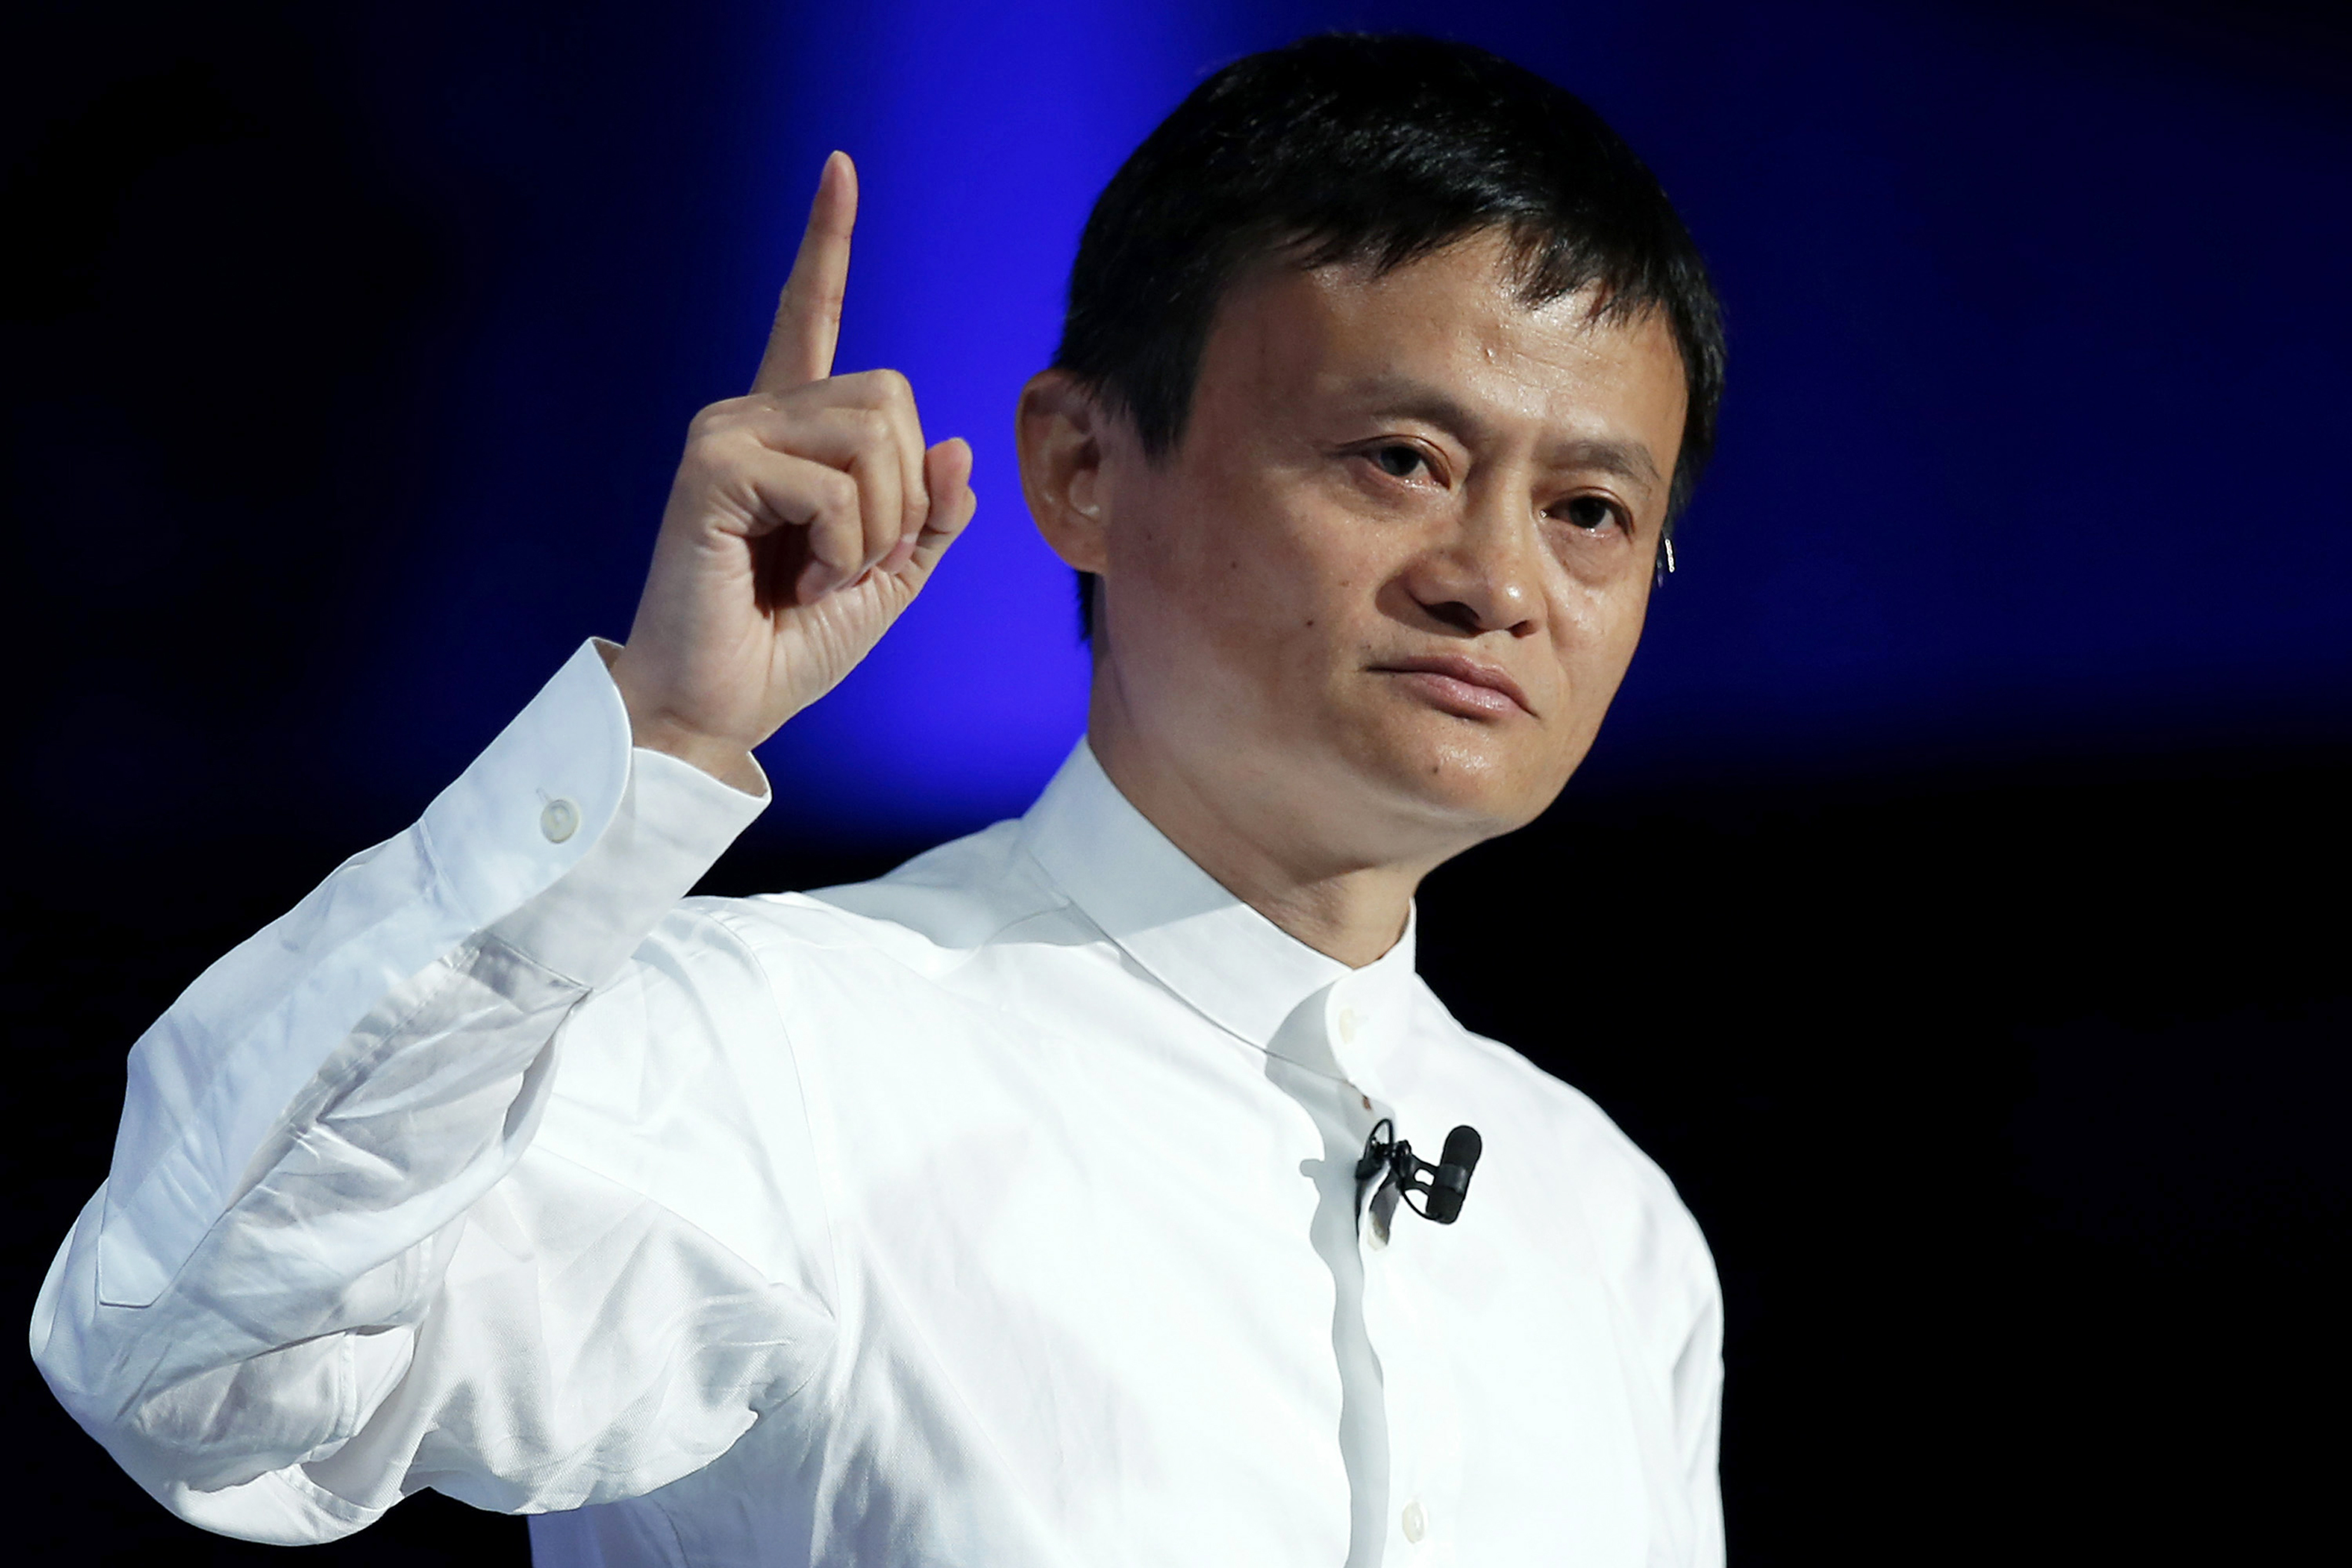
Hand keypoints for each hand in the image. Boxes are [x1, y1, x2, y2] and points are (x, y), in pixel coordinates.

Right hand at [608, 152, 976, 789]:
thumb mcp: (889, 577)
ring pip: (872, 438)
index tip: (839, 165)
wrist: (720, 706)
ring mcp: (726, 432)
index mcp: (792, 432)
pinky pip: (834, 485)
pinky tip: (796, 580)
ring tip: (821, 572)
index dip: (827, 242)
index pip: (812, 316)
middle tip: (854, 558)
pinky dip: (844, 547)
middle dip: (904, 496)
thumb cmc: (790, 644)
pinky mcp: (711, 466)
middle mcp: (753, 413)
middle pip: (891, 396)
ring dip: (877, 527)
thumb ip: (929, 515)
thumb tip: (954, 446)